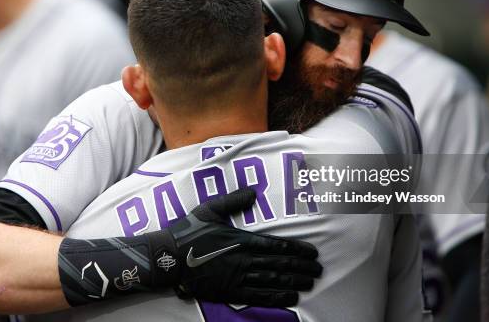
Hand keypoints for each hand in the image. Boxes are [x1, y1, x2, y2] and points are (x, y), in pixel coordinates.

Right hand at [160, 188, 322, 306]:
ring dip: (295, 281)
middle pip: (280, 265)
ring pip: (273, 281)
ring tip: (311, 282)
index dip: (297, 250)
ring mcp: (237, 278)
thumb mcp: (209, 209)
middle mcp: (243, 260)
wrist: (168, 258)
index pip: (276, 246)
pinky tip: (291, 297)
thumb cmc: (189, 232)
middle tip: (319, 269)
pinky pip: (258, 296)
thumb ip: (233, 201)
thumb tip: (253, 192)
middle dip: (302, 267)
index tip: (313, 252)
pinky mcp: (230, 292)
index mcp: (241, 240)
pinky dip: (277, 297)